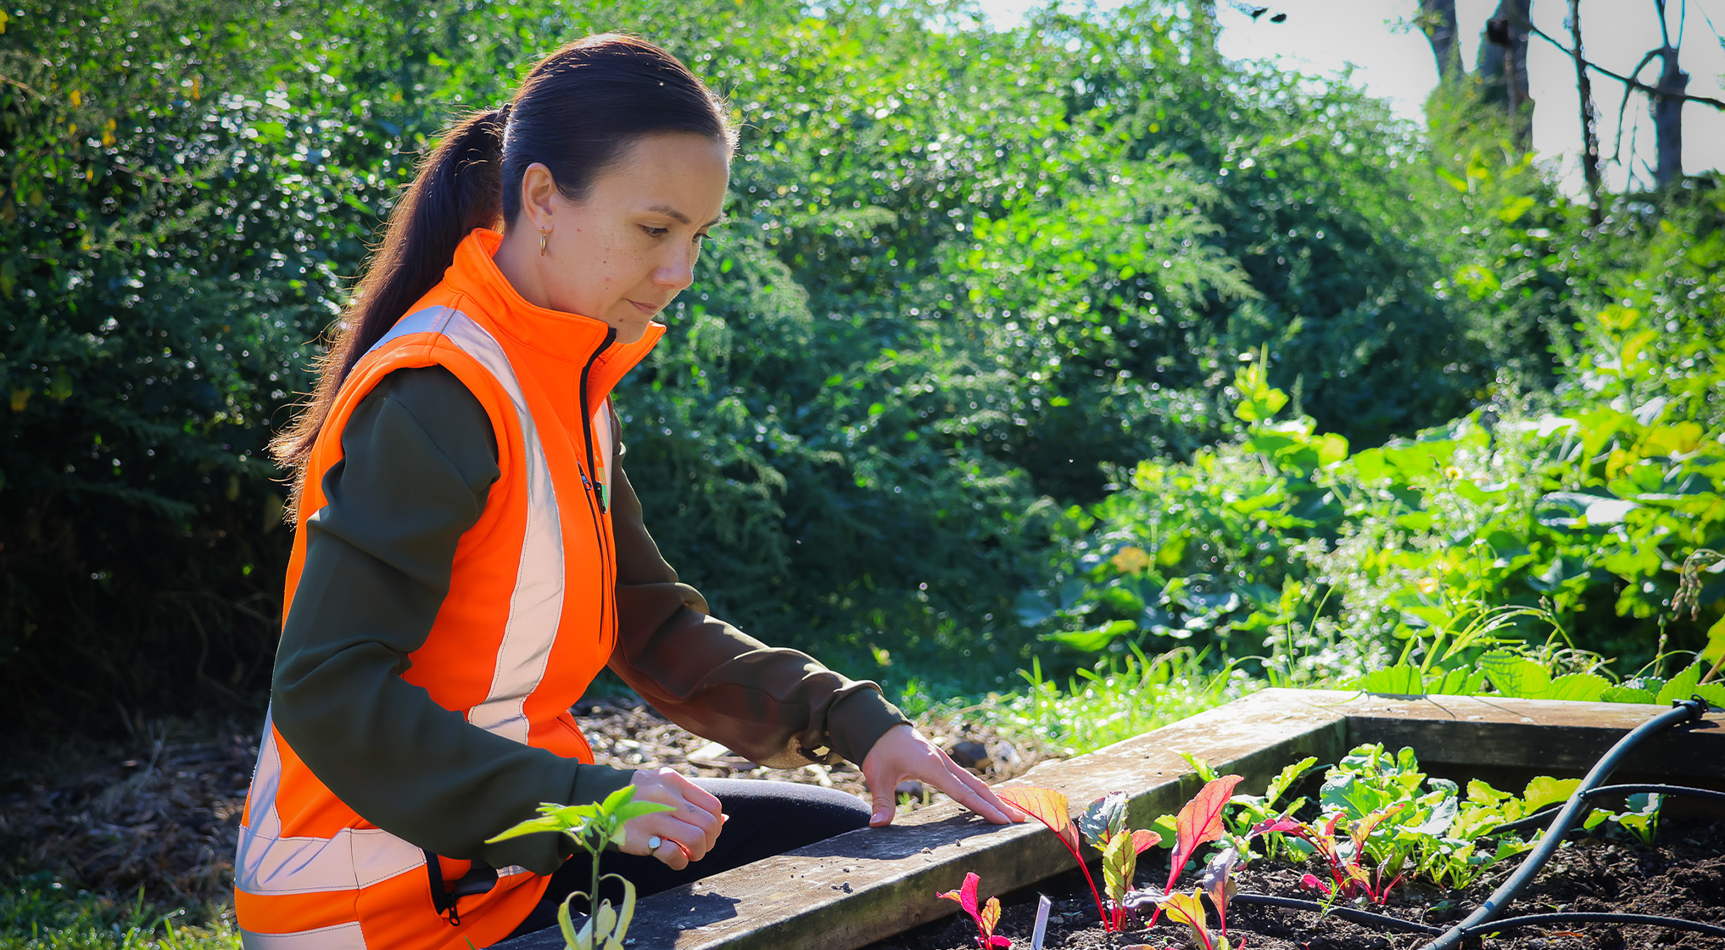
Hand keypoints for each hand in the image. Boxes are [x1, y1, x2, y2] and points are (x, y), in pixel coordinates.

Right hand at [620, 768, 725, 869]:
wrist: (599, 801)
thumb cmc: (639, 796)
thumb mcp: (664, 786)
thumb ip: (692, 800)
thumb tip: (724, 821)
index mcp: (673, 781)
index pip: (713, 806)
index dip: (716, 825)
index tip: (707, 833)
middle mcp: (665, 796)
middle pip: (708, 824)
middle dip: (710, 842)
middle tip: (699, 847)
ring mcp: (652, 817)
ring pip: (696, 839)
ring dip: (698, 853)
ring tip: (688, 854)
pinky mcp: (640, 837)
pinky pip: (673, 855)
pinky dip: (680, 862)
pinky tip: (675, 860)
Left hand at [859, 724, 1026, 827]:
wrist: (879, 726)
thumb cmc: (879, 750)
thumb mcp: (877, 775)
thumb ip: (882, 801)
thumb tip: (877, 825)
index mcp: (933, 767)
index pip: (964, 793)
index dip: (984, 809)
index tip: (1003, 821)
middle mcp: (944, 764)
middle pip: (978, 787)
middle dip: (999, 805)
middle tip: (1020, 820)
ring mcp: (945, 762)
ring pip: (975, 782)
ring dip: (993, 798)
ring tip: (1012, 813)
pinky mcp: (942, 763)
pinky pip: (967, 779)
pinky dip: (981, 791)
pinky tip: (988, 801)